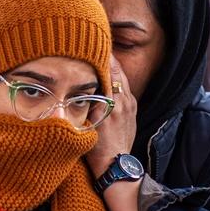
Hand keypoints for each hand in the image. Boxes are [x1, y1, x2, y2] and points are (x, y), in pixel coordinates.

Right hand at [86, 55, 136, 176]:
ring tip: (98, 57)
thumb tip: (76, 83)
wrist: (116, 166)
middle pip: (117, 70)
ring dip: (111, 68)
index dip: (100, 55)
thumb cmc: (97, 148)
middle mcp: (125, 100)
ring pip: (122, 78)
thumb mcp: (86, 123)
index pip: (109, 69)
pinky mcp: (133, 111)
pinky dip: (116, 80)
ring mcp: (131, 105)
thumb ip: (85, 101)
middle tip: (93, 44)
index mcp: (113, 101)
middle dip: (107, 57)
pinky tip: (106, 78)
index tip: (90, 43)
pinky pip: (125, 89)